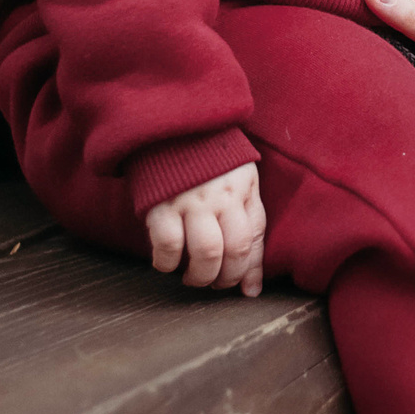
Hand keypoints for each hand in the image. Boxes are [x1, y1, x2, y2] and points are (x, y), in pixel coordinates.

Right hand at [144, 162, 266, 296]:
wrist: (168, 124)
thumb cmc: (206, 158)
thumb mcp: (237, 179)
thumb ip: (247, 223)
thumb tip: (252, 287)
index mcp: (243, 188)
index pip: (254, 238)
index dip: (250, 270)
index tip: (245, 290)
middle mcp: (222, 195)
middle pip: (233, 251)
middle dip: (225, 279)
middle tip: (215, 283)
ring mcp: (191, 199)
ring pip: (206, 253)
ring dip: (200, 277)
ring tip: (193, 277)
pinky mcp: (161, 203)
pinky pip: (169, 245)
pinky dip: (167, 263)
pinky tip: (166, 263)